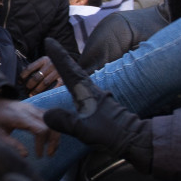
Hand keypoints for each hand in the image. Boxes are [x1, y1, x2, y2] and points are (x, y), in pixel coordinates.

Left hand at [0, 97, 57, 157]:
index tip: (39, 155)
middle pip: (50, 124)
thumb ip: (10, 144)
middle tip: (49, 154)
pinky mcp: (35, 109)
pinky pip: (49, 117)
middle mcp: (30, 110)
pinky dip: (52, 128)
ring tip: (51, 149)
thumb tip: (25, 155)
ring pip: (52, 120)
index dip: (42, 144)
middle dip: (53, 141)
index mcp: (20, 117)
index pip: (41, 129)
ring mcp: (33, 108)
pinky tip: (49, 140)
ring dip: (55, 135)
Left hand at [21, 56, 60, 96]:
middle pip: (37, 77)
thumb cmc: (53, 65)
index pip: (30, 68)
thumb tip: (23, 78)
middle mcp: (50, 64)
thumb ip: (37, 67)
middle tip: (26, 90)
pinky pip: (54, 87)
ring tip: (32, 95)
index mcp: (44, 60)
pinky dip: (49, 92)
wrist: (69, 64)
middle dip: (30, 85)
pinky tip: (44, 96)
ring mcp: (57, 71)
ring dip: (37, 91)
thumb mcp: (45, 62)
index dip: (23, 76)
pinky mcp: (63, 78)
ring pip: (44, 83)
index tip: (19, 82)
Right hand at [40, 39, 153, 172]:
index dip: (59, 56)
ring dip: (69, 70)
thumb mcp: (84, 130)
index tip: (49, 41)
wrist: (134, 139)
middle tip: (51, 45)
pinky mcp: (101, 107)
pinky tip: (74, 92)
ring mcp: (98, 98)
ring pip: (79, 79)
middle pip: (74, 70)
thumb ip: (65, 121)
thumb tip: (46, 114)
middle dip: (62, 59)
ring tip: (59, 64)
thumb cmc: (110, 133)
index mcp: (87, 93)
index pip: (69, 71)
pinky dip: (75, 85)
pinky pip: (83, 91)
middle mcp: (92, 92)